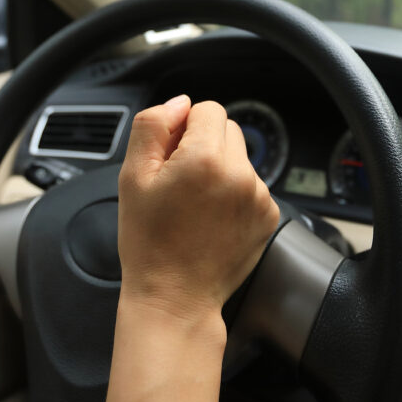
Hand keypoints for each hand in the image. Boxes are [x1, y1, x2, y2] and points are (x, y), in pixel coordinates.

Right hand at [117, 95, 280, 326]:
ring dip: (220, 169)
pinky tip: (211, 218)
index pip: (207, 109)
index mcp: (206, 158)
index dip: (183, 128)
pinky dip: (234, 193)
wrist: (175, 298)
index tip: (170, 157)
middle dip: (204, 145)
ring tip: (195, 205)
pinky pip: (251, 185)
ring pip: (240, 157)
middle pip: (227, 129)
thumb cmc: (149, 243)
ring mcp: (259, 196)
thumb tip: (180, 103)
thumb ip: (153, 126)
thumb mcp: (132, 177)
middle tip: (179, 181)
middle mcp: (240, 173)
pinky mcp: (268, 215)